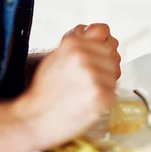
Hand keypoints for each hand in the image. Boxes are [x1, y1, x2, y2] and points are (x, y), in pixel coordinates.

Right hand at [15, 23, 120, 150]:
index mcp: (73, 44)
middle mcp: (84, 57)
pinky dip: (105, 97)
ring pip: (115, 72)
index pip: (104, 31)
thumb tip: (97, 32)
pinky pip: (114, 90)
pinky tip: (88, 100)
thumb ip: (78, 42)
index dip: (102, 42)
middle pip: (112, 53)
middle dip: (105, 64)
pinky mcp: (102, 95)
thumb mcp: (56, 56)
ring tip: (85, 91)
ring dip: (105, 81)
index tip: (100, 50)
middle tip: (88, 79)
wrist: (35, 120)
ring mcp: (94, 76)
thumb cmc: (45, 92)